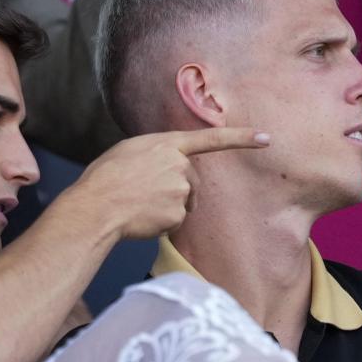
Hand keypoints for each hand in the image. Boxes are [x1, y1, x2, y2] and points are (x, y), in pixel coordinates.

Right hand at [63, 127, 270, 239]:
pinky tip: (141, 218)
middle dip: (177, 191)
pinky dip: (160, 223)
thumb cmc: (104, 179)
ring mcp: (181, 189)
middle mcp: (179, 164)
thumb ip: (156, 153)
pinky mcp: (178, 214)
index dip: (240, 138)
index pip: (211, 139)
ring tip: (137, 205)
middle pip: (192, 181)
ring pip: (183, 203)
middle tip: (142, 195)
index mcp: (167, 144)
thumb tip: (169, 164)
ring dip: (166, 207)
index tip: (266, 138)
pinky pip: (175, 221)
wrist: (96, 206)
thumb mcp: (129, 151)